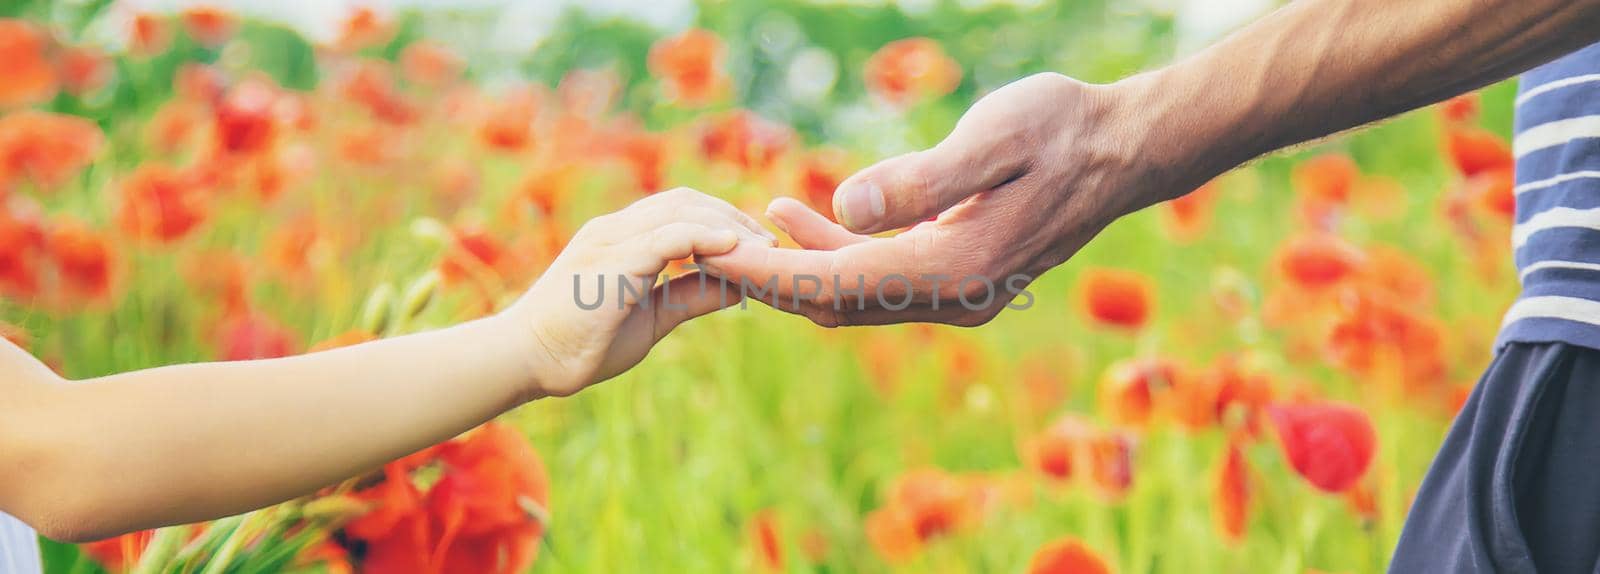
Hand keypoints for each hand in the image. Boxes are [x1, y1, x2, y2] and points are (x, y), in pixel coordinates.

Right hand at [504, 187, 774, 397]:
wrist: (526, 361)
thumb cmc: (582, 344)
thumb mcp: (652, 317)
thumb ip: (690, 295)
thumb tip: (737, 286)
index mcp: (620, 238)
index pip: (680, 209)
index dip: (723, 220)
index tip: (758, 243)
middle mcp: (614, 229)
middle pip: (685, 201)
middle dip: (733, 217)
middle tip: (770, 244)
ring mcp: (610, 240)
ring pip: (680, 212)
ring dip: (727, 226)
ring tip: (762, 249)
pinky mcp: (611, 261)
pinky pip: (667, 237)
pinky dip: (704, 238)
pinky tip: (735, 249)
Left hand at [699, 73, 1184, 326]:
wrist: (1123, 148)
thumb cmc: (1062, 129)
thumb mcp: (994, 136)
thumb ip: (922, 178)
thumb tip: (845, 207)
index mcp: (953, 268)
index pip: (835, 285)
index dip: (766, 273)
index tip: (710, 254)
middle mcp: (953, 296)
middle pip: (835, 302)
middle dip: (769, 278)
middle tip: (706, 245)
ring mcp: (958, 294)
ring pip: (855, 296)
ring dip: (800, 266)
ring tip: (751, 220)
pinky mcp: (960, 276)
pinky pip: (880, 280)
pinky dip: (836, 258)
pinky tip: (805, 220)